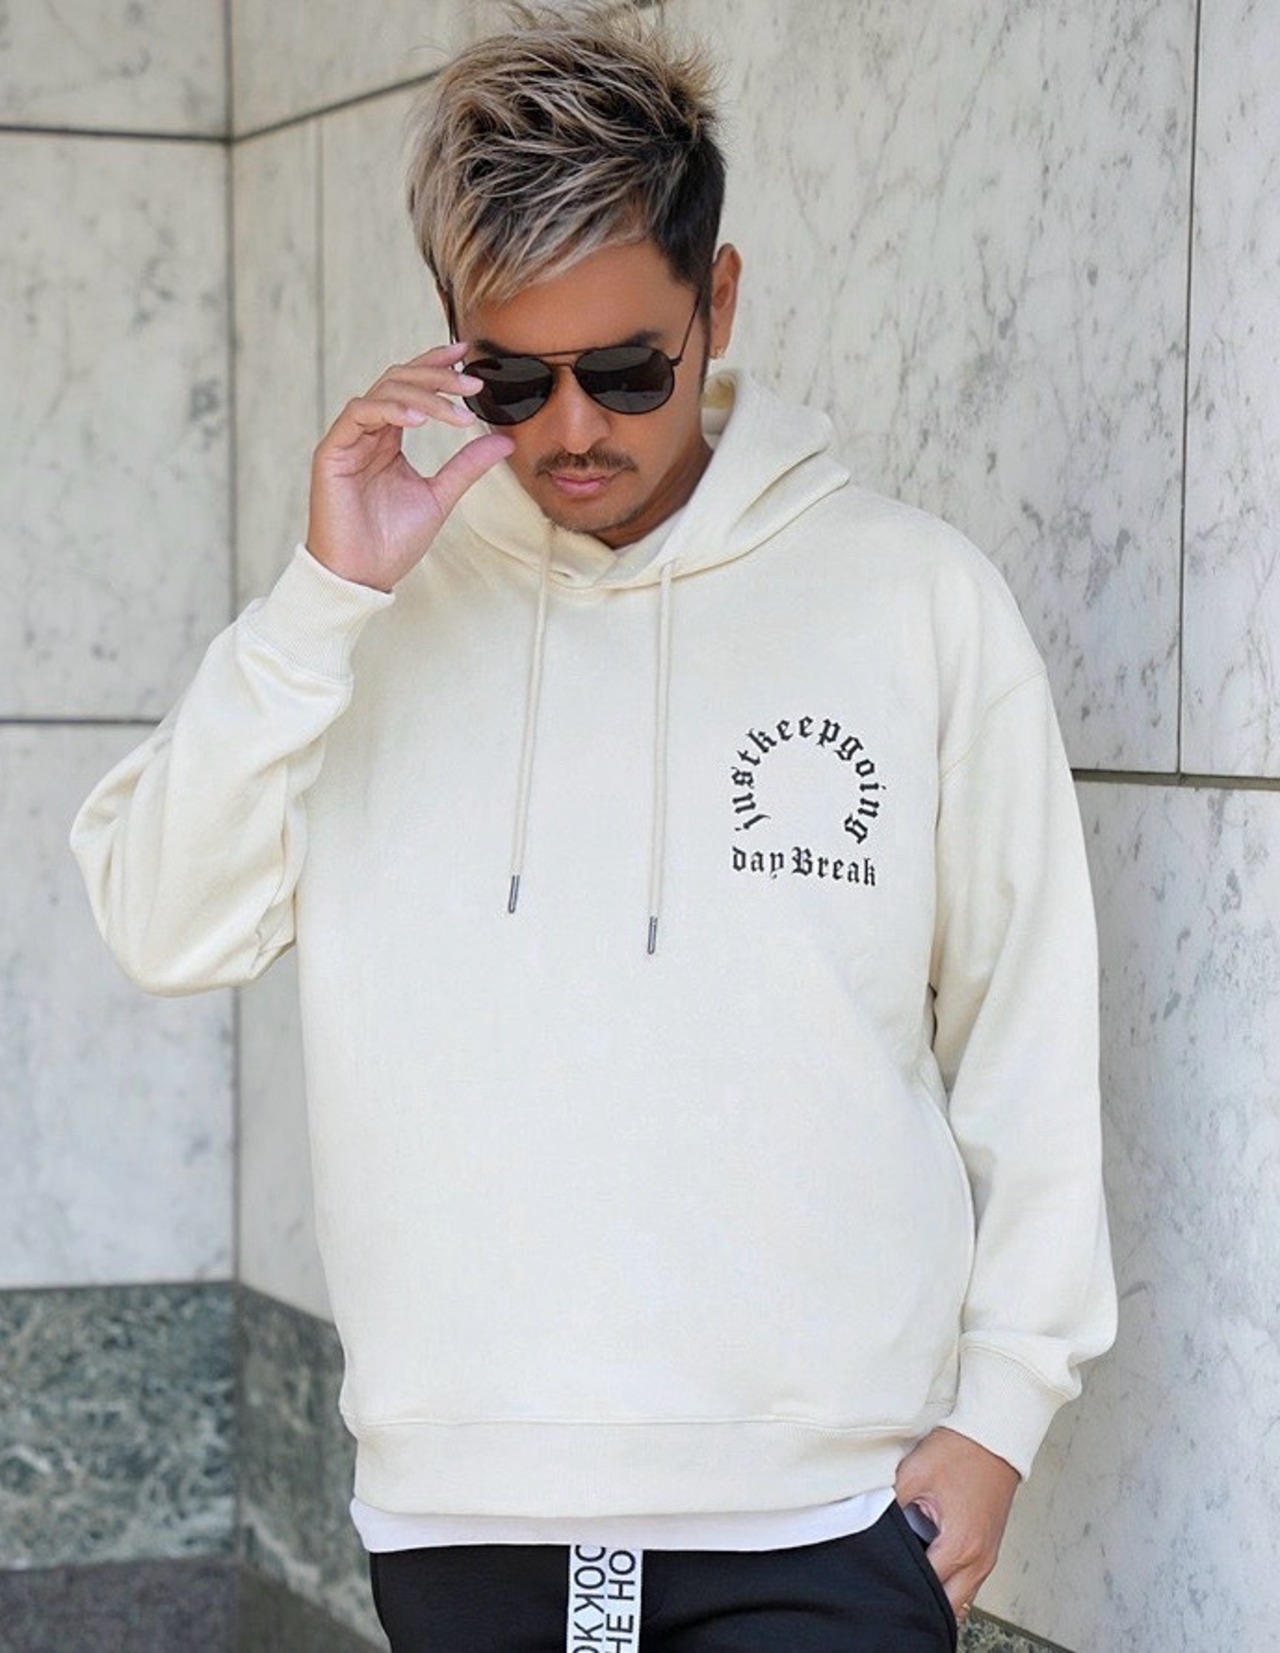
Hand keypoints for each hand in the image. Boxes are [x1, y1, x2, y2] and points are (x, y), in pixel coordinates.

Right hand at [307, 342, 513, 591]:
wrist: (363, 575)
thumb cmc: (392, 542)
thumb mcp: (440, 496)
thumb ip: (466, 466)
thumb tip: (503, 440)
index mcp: (388, 439)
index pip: (410, 387)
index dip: (435, 364)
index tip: (467, 354)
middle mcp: (367, 433)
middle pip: (399, 380)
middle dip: (437, 376)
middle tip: (472, 383)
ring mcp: (348, 440)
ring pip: (383, 392)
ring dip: (423, 394)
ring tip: (456, 409)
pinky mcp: (332, 452)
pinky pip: (360, 413)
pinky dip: (391, 409)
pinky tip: (421, 419)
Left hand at [894, 1426, 1019, 1624]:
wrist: (993, 1438)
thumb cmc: (960, 1452)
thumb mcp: (914, 1473)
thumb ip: (889, 1504)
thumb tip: (865, 1521)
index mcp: (960, 1545)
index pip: (925, 1588)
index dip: (899, 1583)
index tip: (882, 1575)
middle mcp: (979, 1560)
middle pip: (946, 1607)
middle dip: (920, 1600)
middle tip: (895, 1580)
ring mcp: (987, 1558)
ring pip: (961, 1600)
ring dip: (938, 1593)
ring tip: (912, 1570)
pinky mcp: (989, 1550)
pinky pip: (969, 1583)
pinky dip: (951, 1581)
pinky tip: (932, 1561)